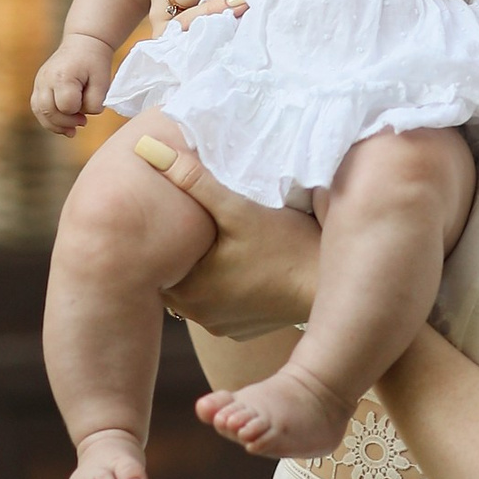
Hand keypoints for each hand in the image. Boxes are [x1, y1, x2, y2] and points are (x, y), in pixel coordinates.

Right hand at [30, 31, 116, 134]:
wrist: (83, 42)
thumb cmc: (95, 63)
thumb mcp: (102, 83)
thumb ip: (94, 103)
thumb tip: (81, 117)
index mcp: (63, 76)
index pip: (66, 106)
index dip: (78, 111)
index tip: (88, 106)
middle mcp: (46, 79)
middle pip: (49, 112)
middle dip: (66, 123)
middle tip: (83, 122)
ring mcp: (39, 82)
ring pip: (40, 112)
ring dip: (55, 125)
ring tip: (72, 130)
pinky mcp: (38, 86)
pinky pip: (38, 108)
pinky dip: (49, 119)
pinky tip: (62, 124)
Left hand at [146, 139, 324, 340]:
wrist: (328, 282)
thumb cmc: (285, 245)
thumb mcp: (239, 209)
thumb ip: (194, 180)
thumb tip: (151, 149)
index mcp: (189, 291)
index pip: (154, 262)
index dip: (159, 237)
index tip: (167, 216)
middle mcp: (200, 316)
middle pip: (175, 277)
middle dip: (181, 252)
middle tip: (191, 223)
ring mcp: (221, 326)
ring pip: (197, 292)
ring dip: (202, 271)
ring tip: (214, 242)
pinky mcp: (240, 330)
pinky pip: (219, 305)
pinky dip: (223, 287)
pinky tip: (238, 266)